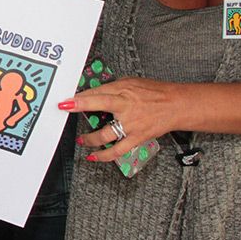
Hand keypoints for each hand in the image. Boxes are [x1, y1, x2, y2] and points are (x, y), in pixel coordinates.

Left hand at [61, 77, 180, 162]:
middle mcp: (125, 106)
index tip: (65, 101)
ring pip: (105, 134)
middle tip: (64, 111)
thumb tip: (92, 94)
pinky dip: (104, 156)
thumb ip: (111, 89)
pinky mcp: (136, 138)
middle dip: (81, 108)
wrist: (176, 105)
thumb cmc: (154, 92)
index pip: (96, 92)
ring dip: (89, 138)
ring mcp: (130, 124)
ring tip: (82, 139)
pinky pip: (117, 150)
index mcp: (123, 91)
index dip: (79, 97)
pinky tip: (93, 156)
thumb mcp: (130, 83)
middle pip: (99, 105)